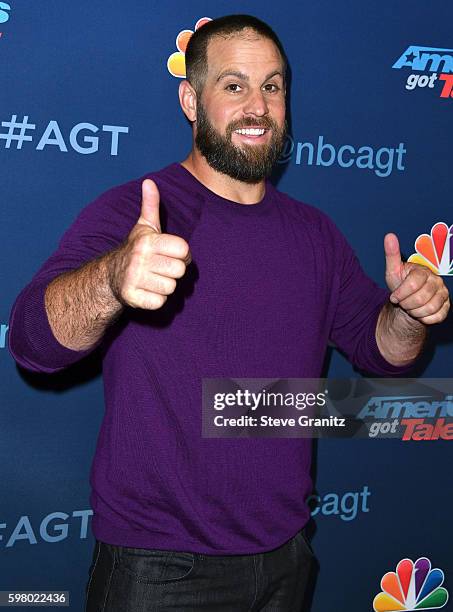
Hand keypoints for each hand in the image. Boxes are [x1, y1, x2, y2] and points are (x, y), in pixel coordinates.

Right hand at [108, 179, 190, 308]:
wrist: (110, 276)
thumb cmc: (136, 249)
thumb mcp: (144, 227)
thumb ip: (151, 205)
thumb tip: (149, 181)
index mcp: (148, 241)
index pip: (184, 250)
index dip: (182, 254)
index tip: (171, 254)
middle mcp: (140, 259)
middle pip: (179, 271)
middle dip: (173, 271)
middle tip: (161, 268)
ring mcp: (135, 279)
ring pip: (171, 288)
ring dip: (165, 286)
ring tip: (153, 279)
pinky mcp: (132, 297)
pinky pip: (160, 302)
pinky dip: (156, 300)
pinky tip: (147, 291)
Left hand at [384, 232, 449, 323]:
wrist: (407, 302)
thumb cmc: (400, 285)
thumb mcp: (393, 271)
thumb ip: (392, 255)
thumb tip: (389, 236)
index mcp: (423, 271)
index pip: (413, 284)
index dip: (400, 293)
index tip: (394, 297)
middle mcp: (436, 281)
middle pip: (421, 298)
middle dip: (407, 303)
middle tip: (402, 303)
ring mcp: (443, 294)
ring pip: (429, 308)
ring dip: (414, 311)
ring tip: (410, 307)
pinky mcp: (446, 307)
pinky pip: (436, 317)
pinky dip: (424, 318)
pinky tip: (419, 313)